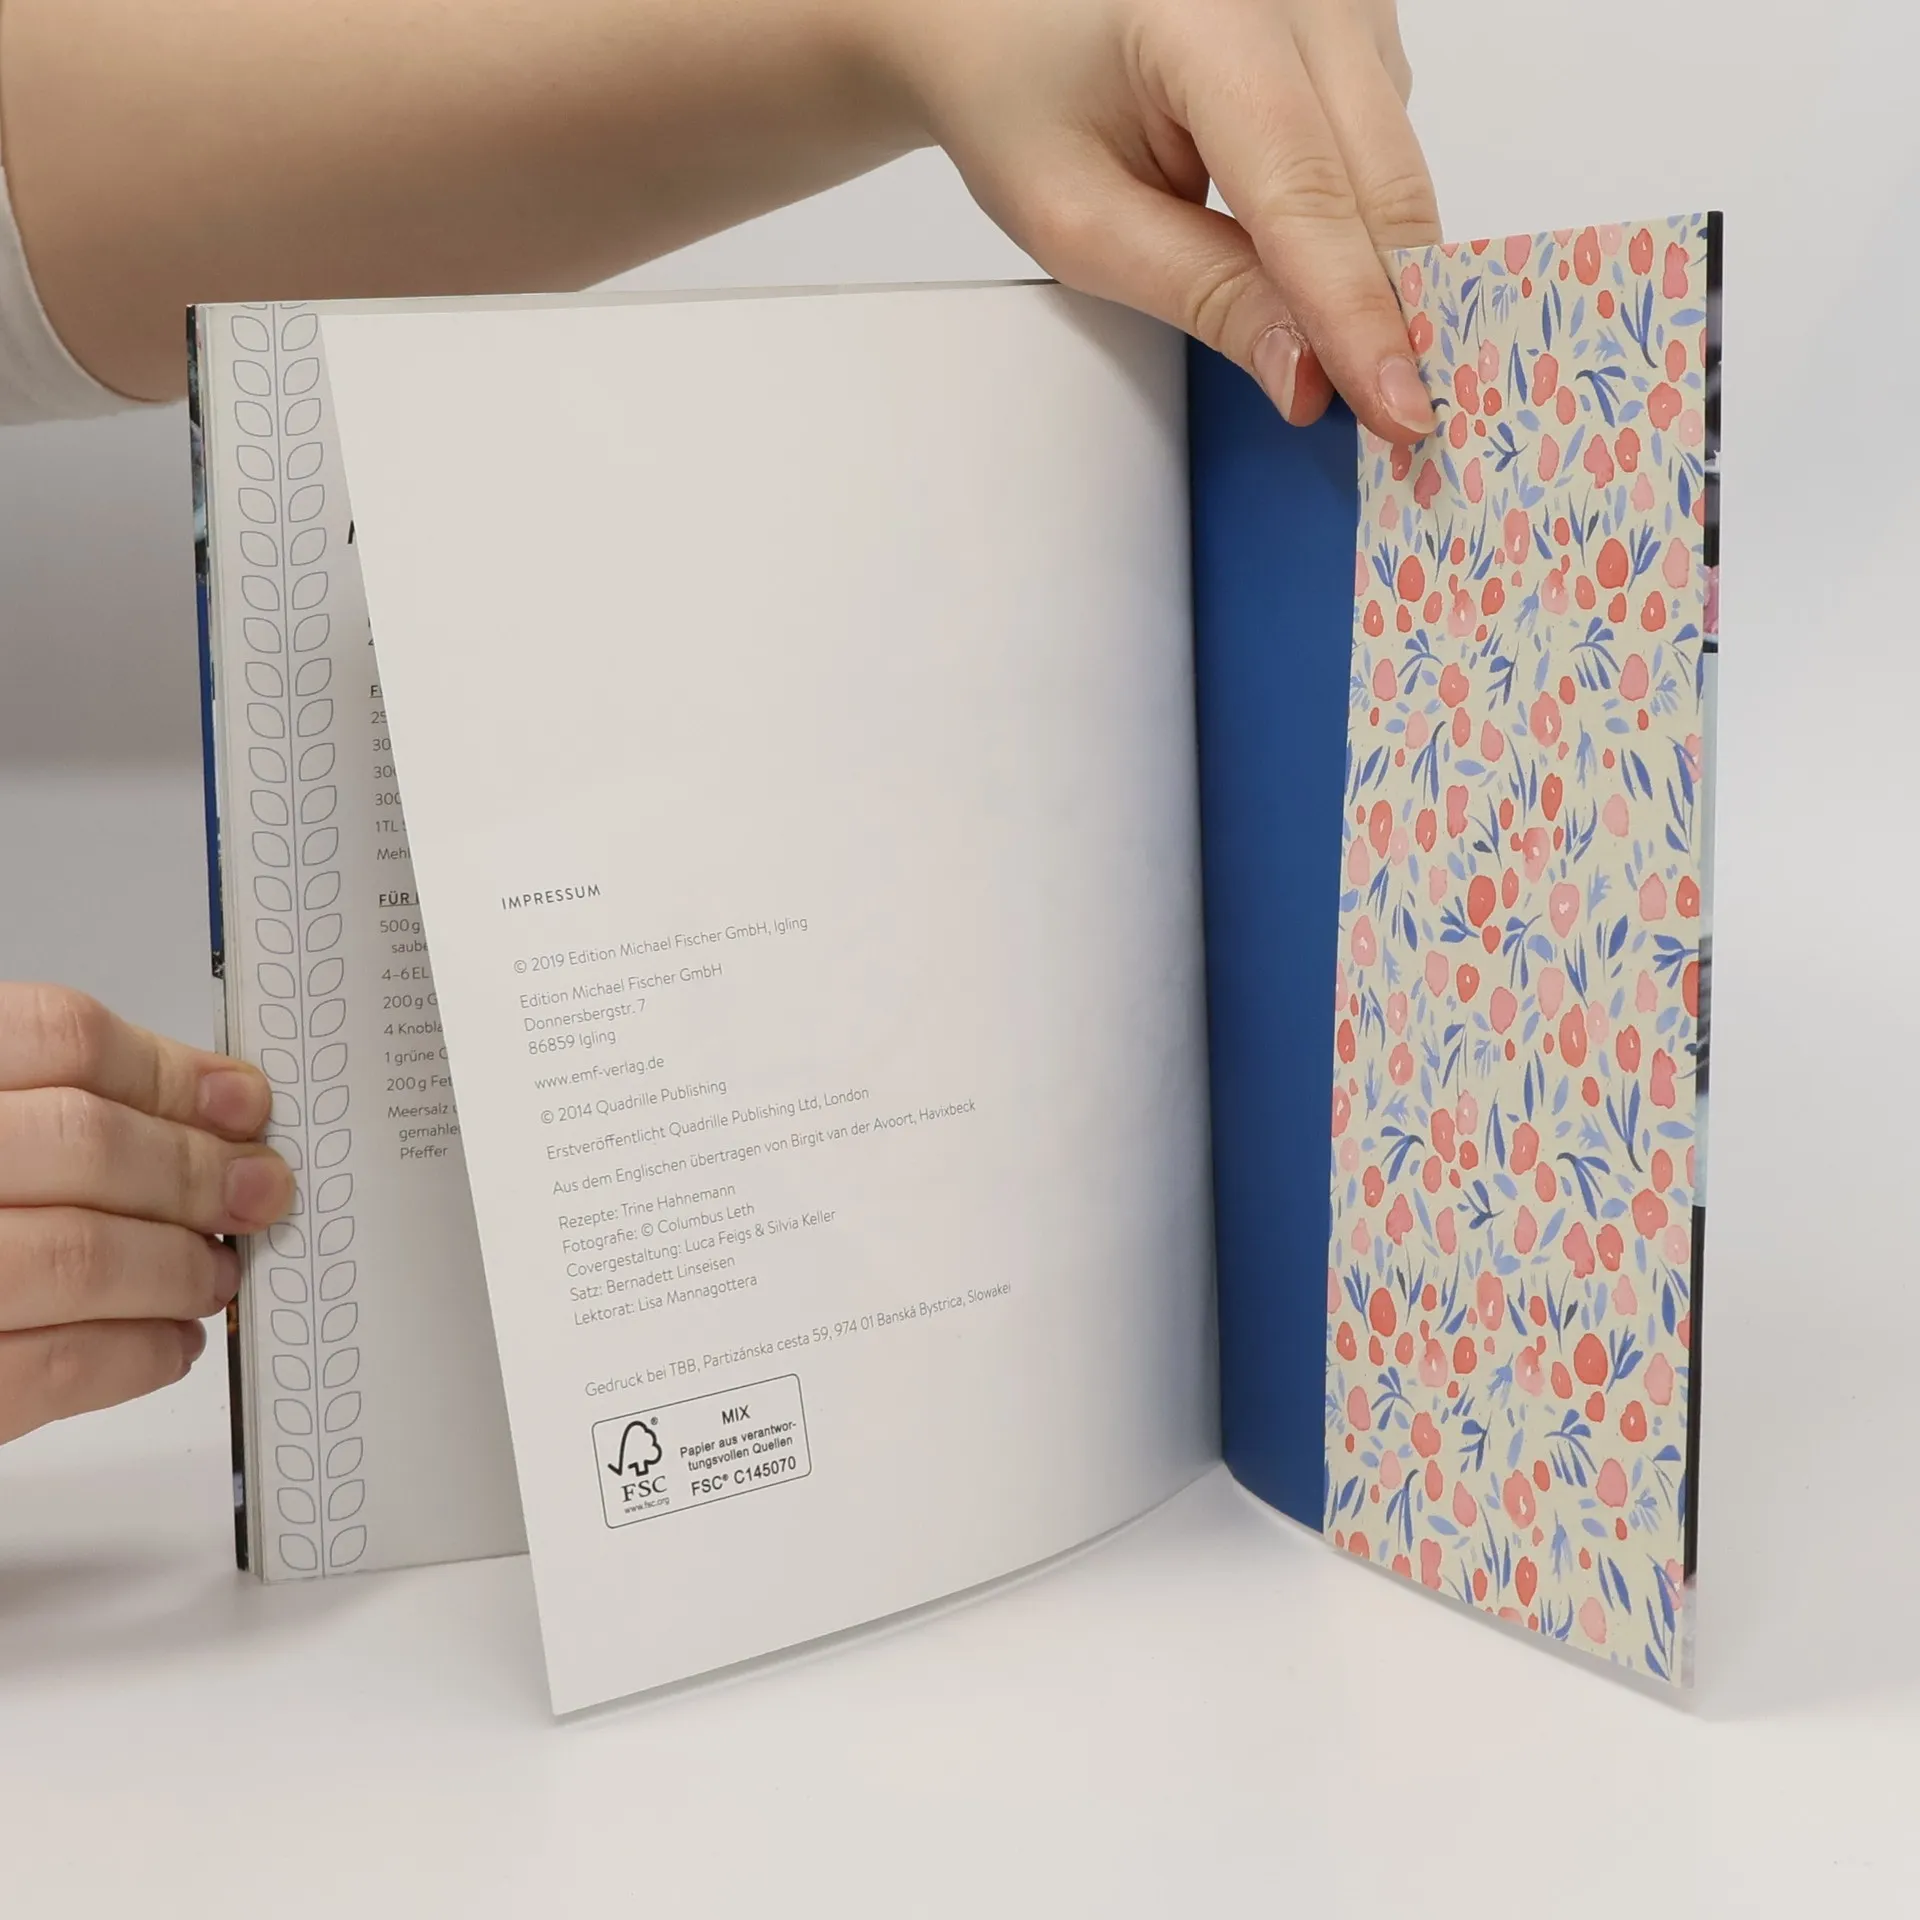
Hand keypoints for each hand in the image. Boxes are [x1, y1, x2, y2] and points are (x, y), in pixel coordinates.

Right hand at [0, 983, 293, 1444]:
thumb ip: (50, 1095)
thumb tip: (211, 1099)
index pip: (60, 1036)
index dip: (172, 1072)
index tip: (241, 1104)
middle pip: (85, 1143)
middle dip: (195, 1172)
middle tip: (256, 1192)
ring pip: (79, 1255)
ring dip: (177, 1267)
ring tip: (211, 1273)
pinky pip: (48, 1367)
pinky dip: (135, 1353)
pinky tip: (167, 1341)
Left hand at [869, 0, 1440, 437]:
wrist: (1000, 14)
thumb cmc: (1017, 96)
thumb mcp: (1079, 220)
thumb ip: (1202, 293)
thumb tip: (1307, 375)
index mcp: (1205, 18)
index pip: (1306, 196)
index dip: (1355, 316)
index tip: (1397, 411)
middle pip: (1380, 179)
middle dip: (1392, 309)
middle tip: (1399, 420)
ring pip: (1397, 163)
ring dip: (1376, 265)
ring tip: (1345, 349)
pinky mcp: (1356, 20)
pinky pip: (1386, 139)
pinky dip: (1360, 218)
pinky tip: (1312, 256)